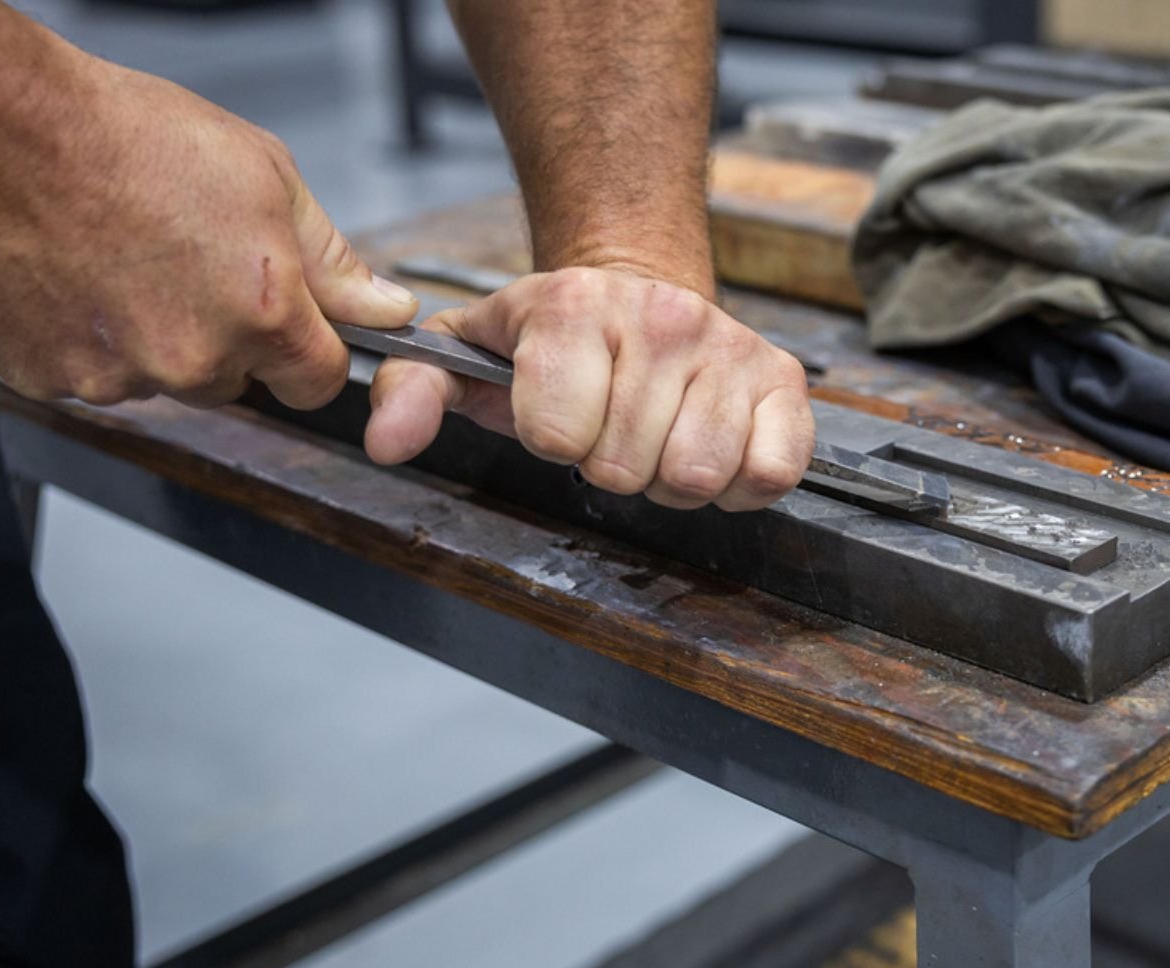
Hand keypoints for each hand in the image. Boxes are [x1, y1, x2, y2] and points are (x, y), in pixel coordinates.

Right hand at [0, 52, 416, 408]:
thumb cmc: (123, 136)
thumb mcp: (264, 175)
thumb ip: (332, 260)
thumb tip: (389, 309)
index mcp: (264, 314)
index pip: (317, 382)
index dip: (304, 350)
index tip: (283, 320)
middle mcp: (194, 359)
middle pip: (233, 383)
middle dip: (222, 338)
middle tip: (178, 260)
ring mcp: (117, 378)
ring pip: (158, 380)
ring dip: (147, 337)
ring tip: (115, 256)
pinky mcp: (48, 380)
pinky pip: (84, 375)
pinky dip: (80, 337)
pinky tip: (69, 275)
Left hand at [363, 267, 814, 511]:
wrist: (638, 283)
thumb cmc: (550, 338)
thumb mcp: (466, 352)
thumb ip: (412, 390)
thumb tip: (387, 443)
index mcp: (571, 306)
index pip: (557, 434)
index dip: (551, 442)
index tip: (556, 416)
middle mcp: (659, 316)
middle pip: (626, 465)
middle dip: (611, 467)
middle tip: (612, 430)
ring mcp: (728, 345)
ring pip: (696, 474)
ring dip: (671, 479)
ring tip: (658, 438)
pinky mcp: (782, 378)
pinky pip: (771, 472)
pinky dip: (740, 482)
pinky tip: (714, 446)